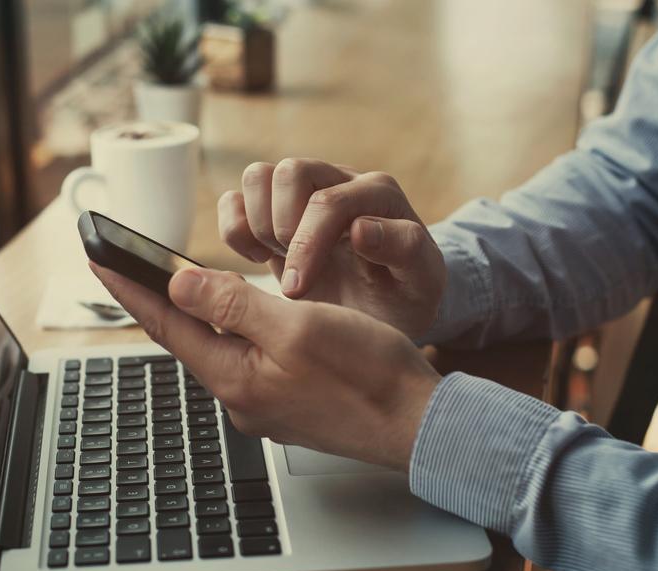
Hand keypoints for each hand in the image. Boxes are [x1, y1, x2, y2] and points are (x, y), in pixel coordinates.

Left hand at [91, 263, 441, 470]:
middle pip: (185, 337)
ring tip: (170, 282)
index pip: (165, 324)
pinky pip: (246, 357)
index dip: (130, 287)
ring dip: (194, 314)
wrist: (416, 424)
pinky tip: (235, 316)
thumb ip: (233, 304)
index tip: (98, 257)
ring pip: (217, 347)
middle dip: (154, 299)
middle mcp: (240, 395)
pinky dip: (232, 329)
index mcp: (235, 376)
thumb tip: (178, 286)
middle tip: (124, 264)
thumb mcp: (297, 326)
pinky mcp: (286, 401)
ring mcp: (263, 402)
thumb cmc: (368, 375)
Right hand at [218, 158, 446, 338]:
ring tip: (278, 261)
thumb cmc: (405, 296)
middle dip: (282, 228)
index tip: (300, 290)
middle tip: (295, 275)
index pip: (329, 201)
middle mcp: (339, 181)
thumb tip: (360, 228)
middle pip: (290, 172)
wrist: (385, 311)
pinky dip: (236, 228)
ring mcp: (304, 192)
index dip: (307, 243)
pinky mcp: (274, 211)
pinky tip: (258, 258)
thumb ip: (405, 249)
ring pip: (258, 176)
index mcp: (379, 194)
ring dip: (258, 224)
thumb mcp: (422, 282)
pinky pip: (236, 198)